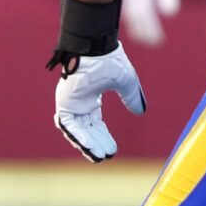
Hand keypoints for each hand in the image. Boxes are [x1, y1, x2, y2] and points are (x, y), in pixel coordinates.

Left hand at [54, 48, 145, 162]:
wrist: (97, 48)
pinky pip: (67, 124)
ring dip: (86, 143)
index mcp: (91, 96)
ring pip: (75, 129)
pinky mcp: (64, 100)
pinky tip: (88, 146)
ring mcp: (70, 101)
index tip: (112, 150)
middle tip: (105, 156)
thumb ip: (131, 97)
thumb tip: (140, 112)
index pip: (94, 122)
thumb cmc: (110, 60)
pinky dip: (77, 135)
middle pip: (86, 128)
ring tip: (98, 156)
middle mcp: (79, 100)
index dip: (103, 136)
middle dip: (96, 143)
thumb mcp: (126, 83)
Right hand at [121, 0, 180, 44]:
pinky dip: (130, 18)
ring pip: (124, 12)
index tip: (158, 41)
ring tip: (147, 37)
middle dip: (142, 32)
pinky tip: (137, 25)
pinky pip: (121, 6)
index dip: (148, 29)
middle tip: (154, 42)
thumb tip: (170, 14)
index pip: (141, 13)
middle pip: (131, 17)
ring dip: (135, 27)